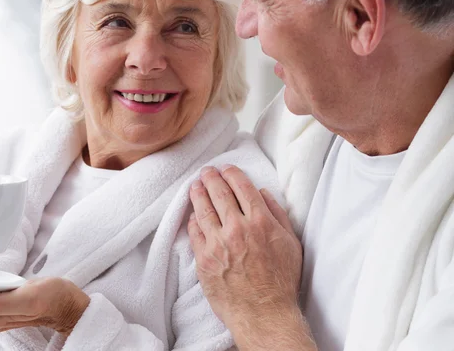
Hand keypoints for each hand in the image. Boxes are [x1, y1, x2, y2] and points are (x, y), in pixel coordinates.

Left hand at [187, 166, 302, 329]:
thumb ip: (277, 214)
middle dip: (211, 178)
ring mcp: (217, 243)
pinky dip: (192, 219)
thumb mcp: (290, 243)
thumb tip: (262, 193)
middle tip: (207, 171)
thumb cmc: (281, 281)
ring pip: (202, 209)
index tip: (226, 168)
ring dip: (198, 193)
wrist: (264, 313)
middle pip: (219, 193)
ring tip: (195, 185)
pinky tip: (192, 213)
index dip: (232, 174)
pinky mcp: (203, 258)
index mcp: (260, 222)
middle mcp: (237, 228)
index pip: (241, 187)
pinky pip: (194, 232)